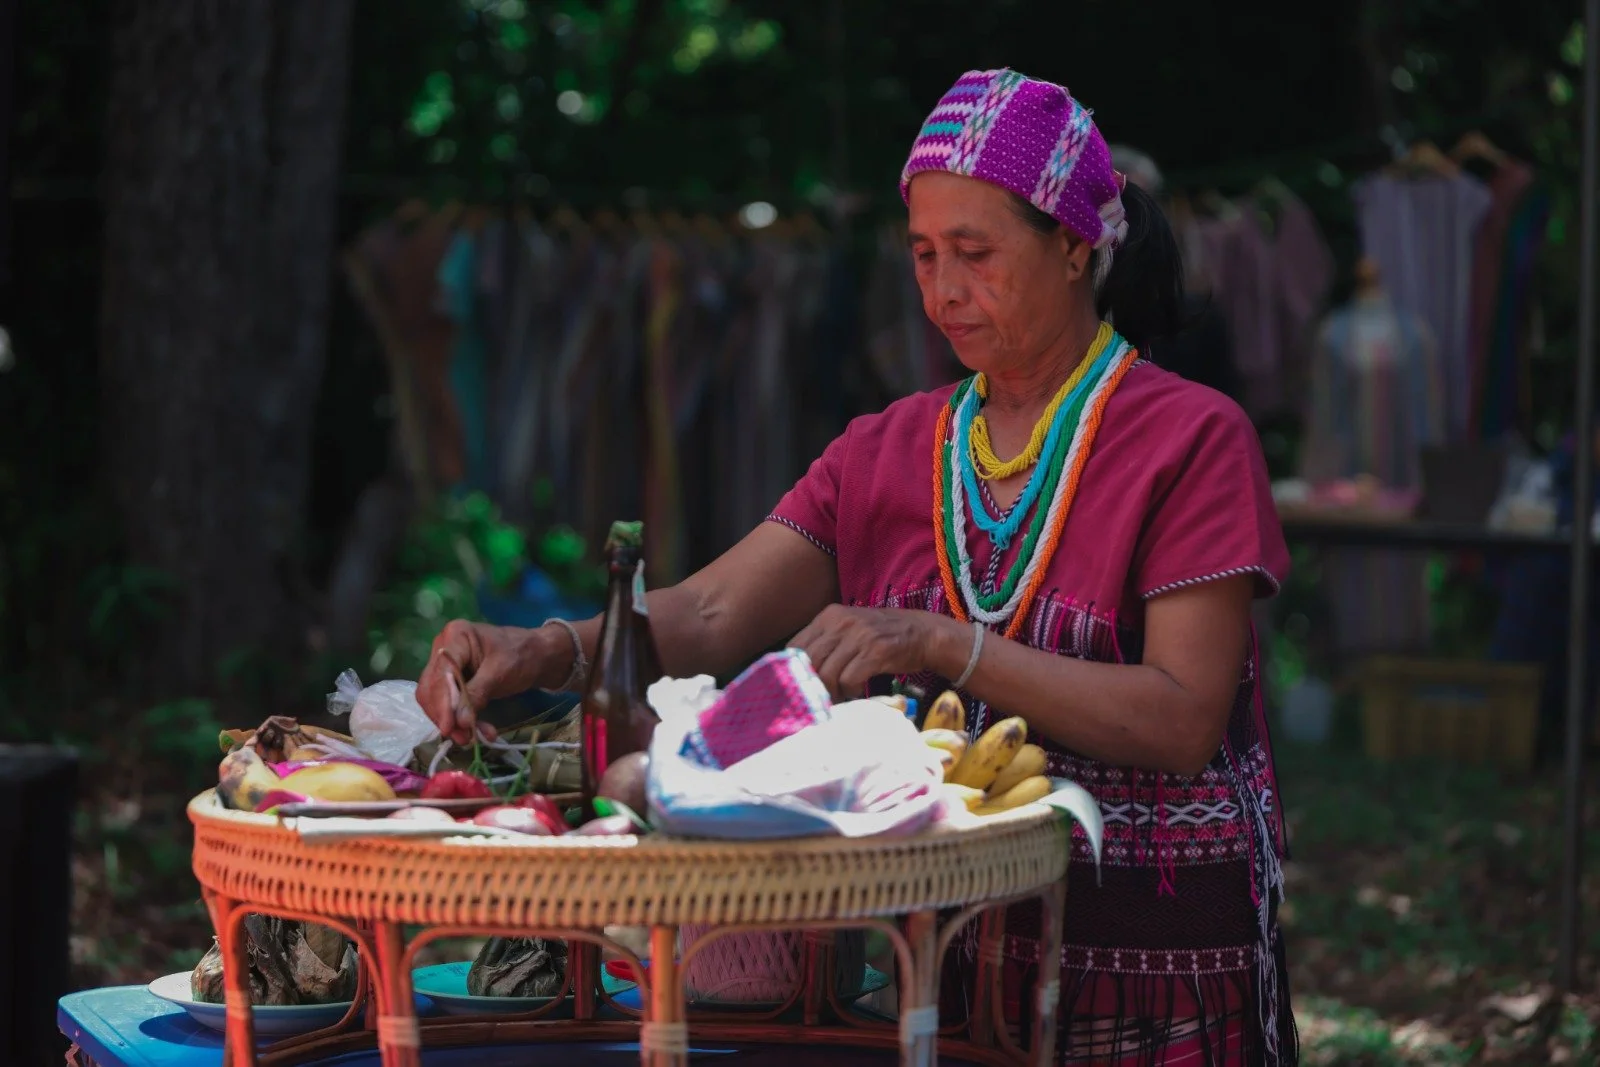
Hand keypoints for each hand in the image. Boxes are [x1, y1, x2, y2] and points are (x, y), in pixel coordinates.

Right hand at [417, 621, 546, 744]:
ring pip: (437, 699)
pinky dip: (461, 719)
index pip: (440, 674)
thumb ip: (477, 695)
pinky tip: (478, 730)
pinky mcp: (453, 680)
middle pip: (432, 688)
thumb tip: (459, 723)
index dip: (441, 703)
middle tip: (462, 738)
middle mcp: (444, 648)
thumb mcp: (500, 673)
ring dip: (453, 721)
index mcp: (455, 636)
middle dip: (445, 716)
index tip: (448, 728)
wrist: (539, 655)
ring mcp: (447, 665)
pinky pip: (449, 703)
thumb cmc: (522, 655)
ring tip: (471, 738)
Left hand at [788, 605, 947, 700]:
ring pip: (827, 673)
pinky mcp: (875, 652)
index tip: (800, 687)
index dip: (793, 671)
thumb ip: (826, 644)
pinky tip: (856, 692)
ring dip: (831, 692)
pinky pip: (849, 679)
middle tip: (819, 698)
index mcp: (829, 615)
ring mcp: (858, 636)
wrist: (923, 633)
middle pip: (808, 662)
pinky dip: (849, 691)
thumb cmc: (882, 636)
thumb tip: (799, 674)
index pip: (795, 646)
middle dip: (811, 686)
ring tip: (839, 697)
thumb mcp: (850, 630)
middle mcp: (841, 622)